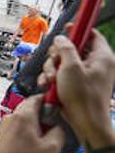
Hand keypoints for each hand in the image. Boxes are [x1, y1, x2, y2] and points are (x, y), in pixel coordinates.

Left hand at [0, 95, 69, 152]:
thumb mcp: (51, 148)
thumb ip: (59, 133)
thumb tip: (58, 127)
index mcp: (24, 115)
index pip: (38, 97)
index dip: (51, 100)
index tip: (59, 108)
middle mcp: (12, 116)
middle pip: (31, 108)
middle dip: (44, 116)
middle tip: (54, 129)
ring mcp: (4, 125)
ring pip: (24, 120)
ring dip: (36, 127)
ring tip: (43, 143)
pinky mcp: (1, 135)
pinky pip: (17, 129)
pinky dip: (26, 135)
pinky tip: (31, 149)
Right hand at [43, 34, 114, 148]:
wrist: (86, 123)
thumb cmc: (83, 98)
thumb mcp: (70, 68)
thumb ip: (65, 49)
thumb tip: (61, 39)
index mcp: (102, 57)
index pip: (92, 34)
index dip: (77, 29)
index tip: (66, 29)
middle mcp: (96, 64)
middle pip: (72, 48)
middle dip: (57, 55)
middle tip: (54, 63)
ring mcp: (87, 75)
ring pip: (63, 62)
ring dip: (52, 69)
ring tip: (51, 80)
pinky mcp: (78, 84)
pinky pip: (62, 74)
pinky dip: (53, 78)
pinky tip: (49, 86)